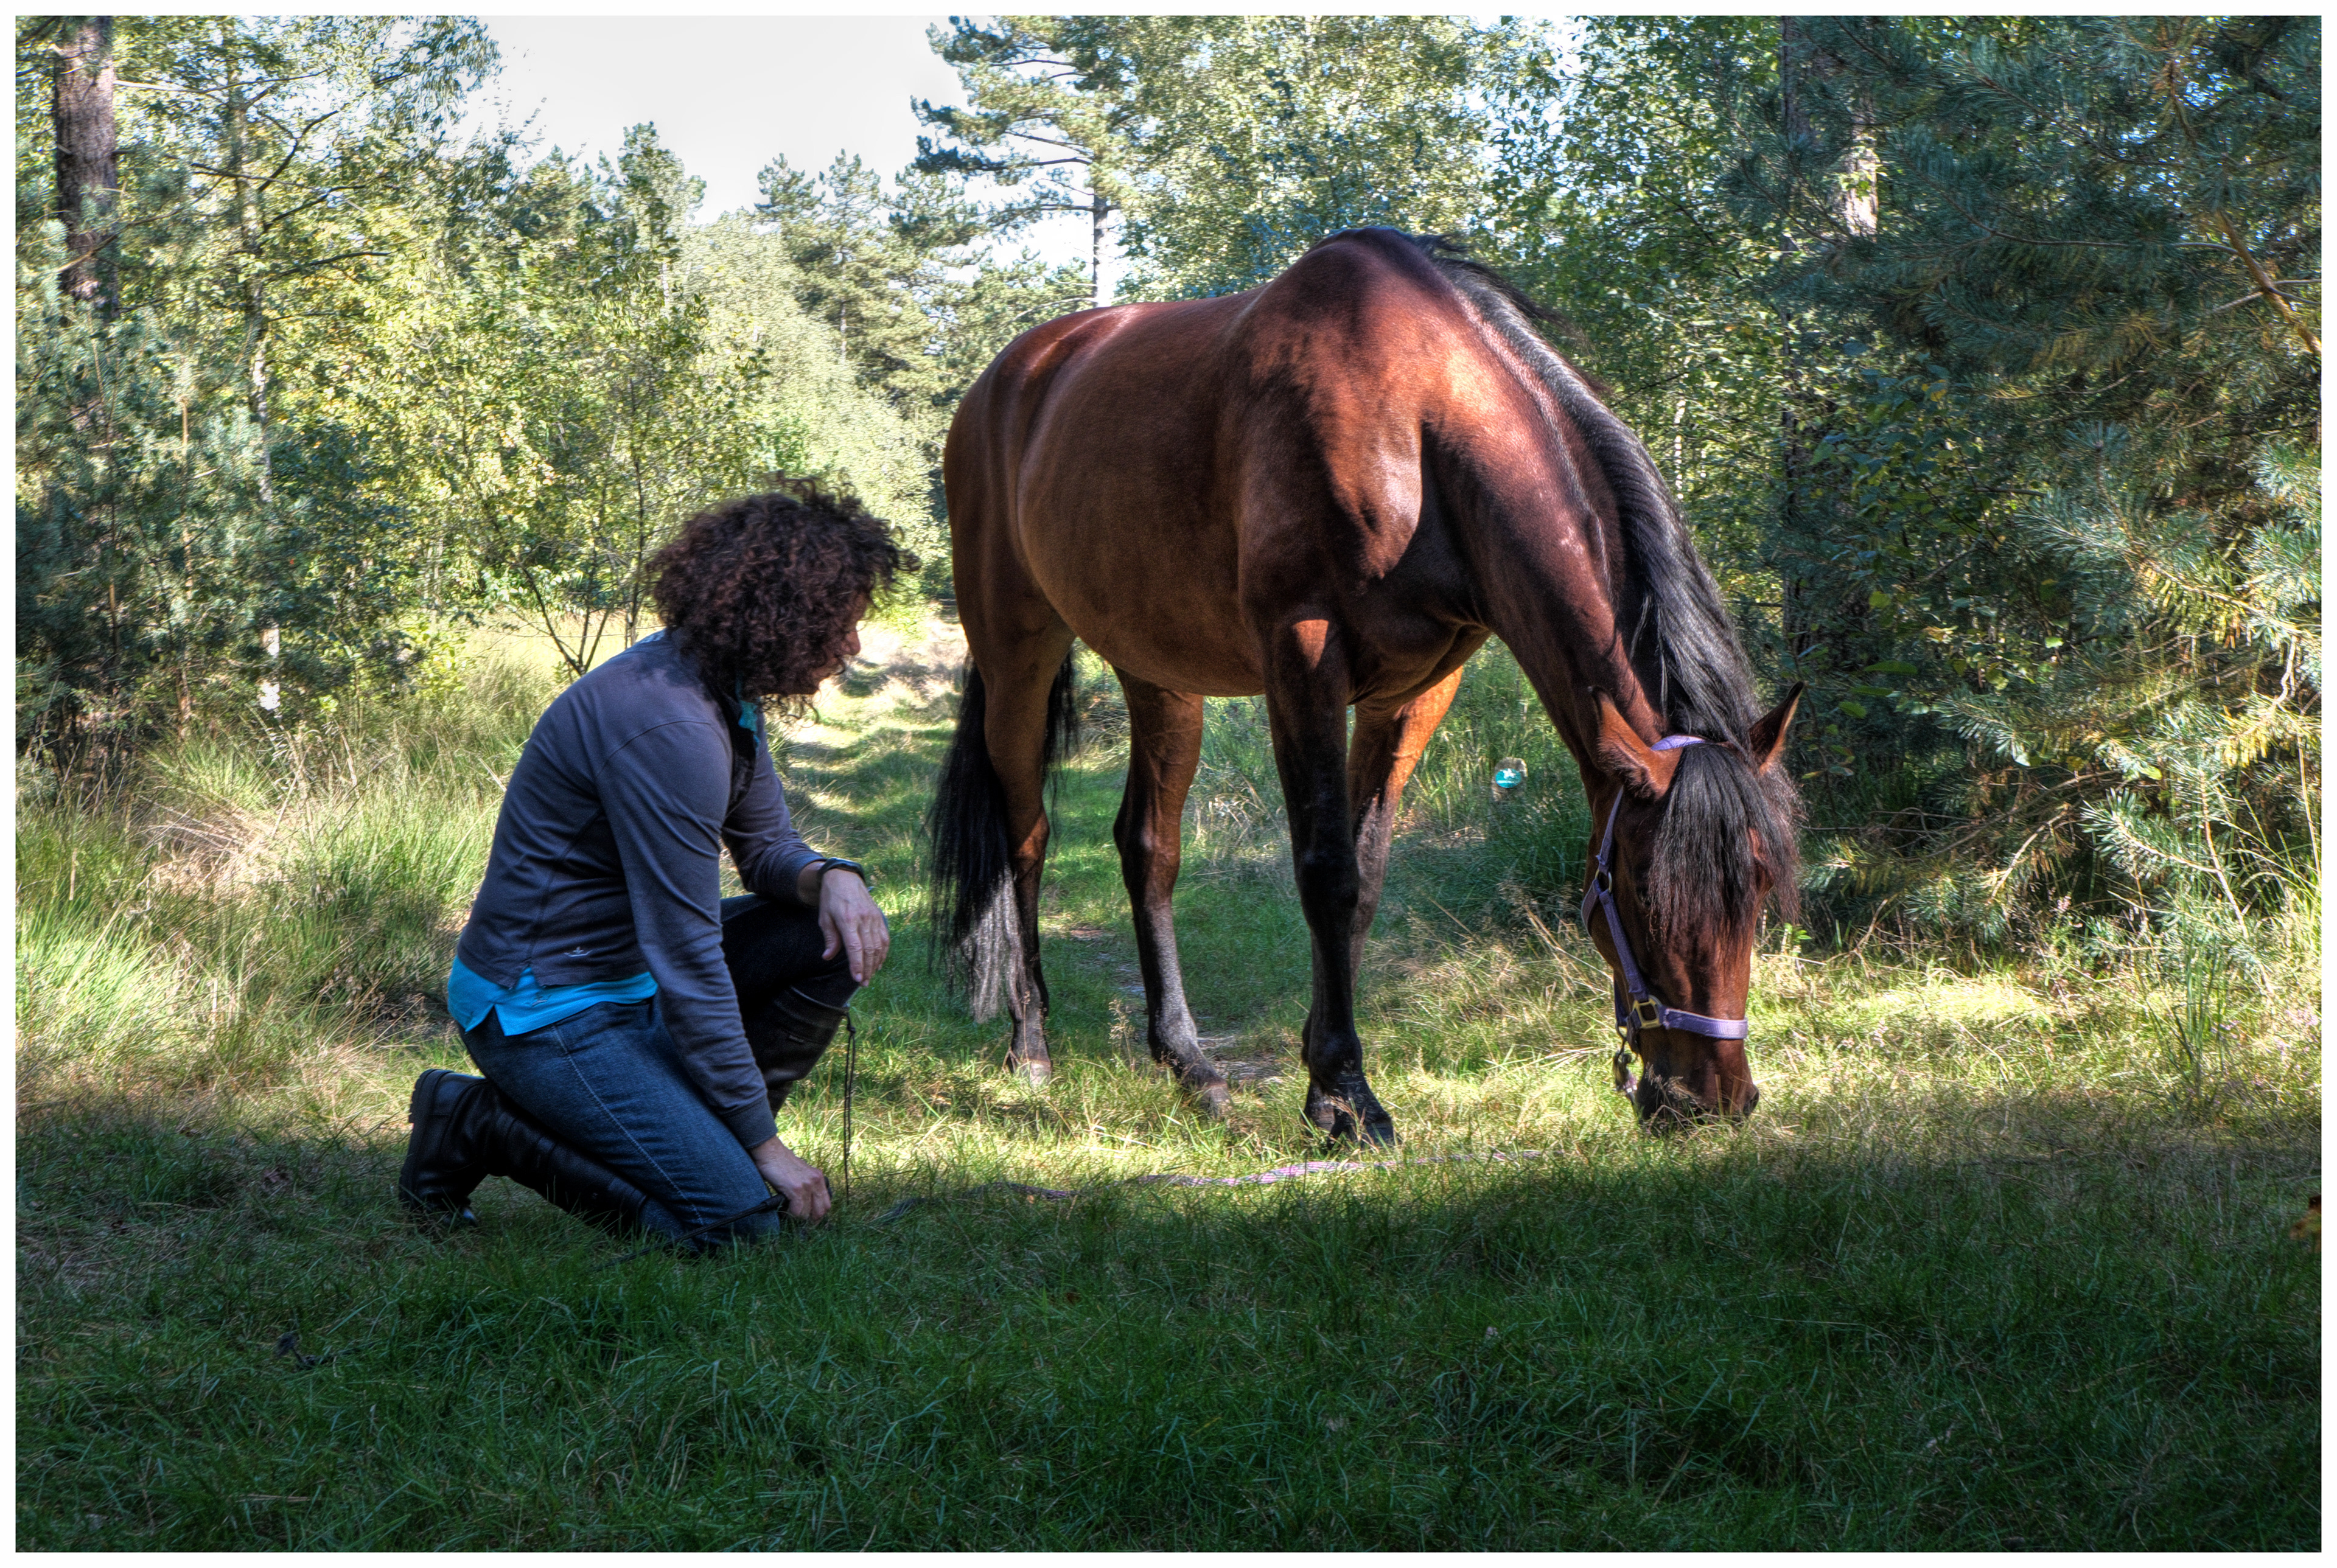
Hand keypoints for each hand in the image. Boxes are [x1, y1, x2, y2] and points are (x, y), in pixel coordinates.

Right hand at [749, 1135, 829, 1223]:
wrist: (770, 1152)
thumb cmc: (782, 1163)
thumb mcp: (801, 1173)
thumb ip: (808, 1186)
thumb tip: (807, 1205)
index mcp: (819, 1178)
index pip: (827, 1204)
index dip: (819, 1215)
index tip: (810, 1220)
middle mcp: (816, 1181)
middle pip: (821, 1211)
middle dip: (810, 1220)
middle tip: (800, 1221)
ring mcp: (807, 1185)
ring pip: (807, 1213)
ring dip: (797, 1216)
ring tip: (788, 1212)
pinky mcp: (796, 1189)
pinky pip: (796, 1210)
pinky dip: (790, 1214)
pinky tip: (783, 1209)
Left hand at [816, 867, 889, 983]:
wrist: (844, 877)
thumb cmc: (831, 898)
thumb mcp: (824, 918)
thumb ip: (830, 938)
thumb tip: (828, 957)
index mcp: (848, 920)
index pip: (855, 947)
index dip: (857, 964)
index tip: (858, 979)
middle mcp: (863, 919)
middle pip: (869, 949)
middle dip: (867, 969)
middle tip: (864, 983)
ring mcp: (873, 917)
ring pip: (879, 945)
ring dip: (876, 963)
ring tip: (871, 976)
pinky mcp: (879, 916)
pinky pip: (884, 937)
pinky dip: (883, 952)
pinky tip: (879, 962)